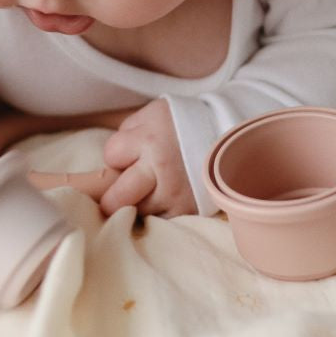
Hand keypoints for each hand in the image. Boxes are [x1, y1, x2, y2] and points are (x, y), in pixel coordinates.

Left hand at [99, 98, 195, 217]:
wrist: (226, 138)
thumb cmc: (182, 125)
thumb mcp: (152, 115)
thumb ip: (127, 133)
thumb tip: (108, 163)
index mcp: (149, 140)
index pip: (111, 156)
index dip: (117, 155)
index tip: (128, 154)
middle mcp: (161, 169)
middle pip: (116, 199)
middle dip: (111, 196)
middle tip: (117, 193)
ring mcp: (174, 193)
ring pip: (136, 212)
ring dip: (137, 203)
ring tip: (148, 190)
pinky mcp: (187, 210)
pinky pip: (158, 221)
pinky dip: (156, 213)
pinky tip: (161, 200)